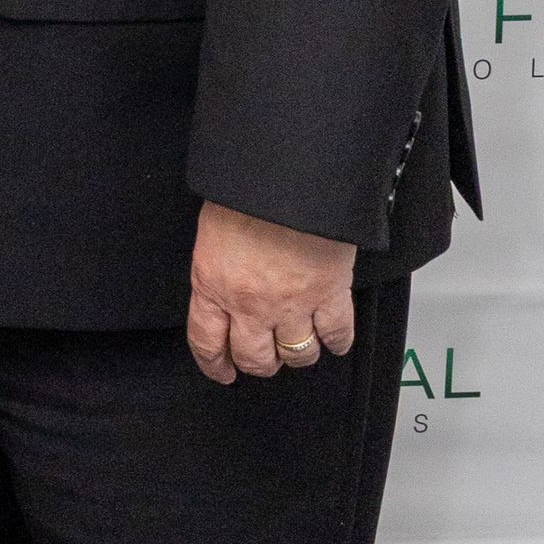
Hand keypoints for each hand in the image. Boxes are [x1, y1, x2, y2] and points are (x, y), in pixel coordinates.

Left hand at [186, 200, 355, 383]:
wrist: (288, 172)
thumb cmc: (247, 188)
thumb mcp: (213, 228)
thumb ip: (218, 264)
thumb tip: (224, 281)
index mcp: (212, 283)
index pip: (206, 341)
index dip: (215, 363)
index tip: (222, 371)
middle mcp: (248, 303)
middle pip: (254, 357)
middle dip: (260, 363)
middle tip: (266, 359)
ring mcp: (290, 303)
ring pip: (296, 353)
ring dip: (298, 354)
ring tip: (301, 345)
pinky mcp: (329, 293)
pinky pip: (337, 333)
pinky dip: (338, 341)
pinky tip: (336, 339)